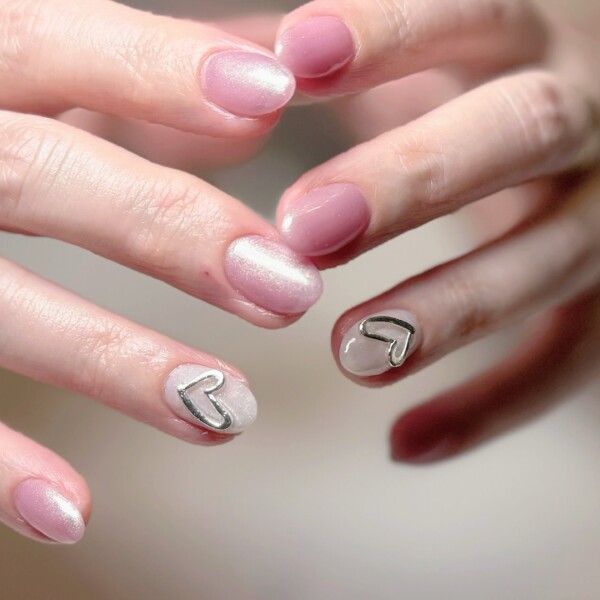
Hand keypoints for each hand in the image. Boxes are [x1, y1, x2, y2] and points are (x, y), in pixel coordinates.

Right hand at [0, 1, 321, 543]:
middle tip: (288, 289)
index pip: (62, 45)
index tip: (271, 90)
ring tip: (225, 411)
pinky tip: (72, 509)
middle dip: (173, 232)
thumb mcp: (15, 74)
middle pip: (41, 176)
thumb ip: (122, 84)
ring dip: (119, 365)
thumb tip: (249, 112)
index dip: (162, 67)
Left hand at [274, 0, 599, 461]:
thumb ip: (353, 44)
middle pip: (516, 135)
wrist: (598, 124)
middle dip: (410, 183)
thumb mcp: (439, 39)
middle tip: (306, 231)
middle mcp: (591, 121)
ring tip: (351, 354)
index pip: (467, 14)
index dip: (384, 34)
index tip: (293, 62)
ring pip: (541, 266)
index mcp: (537, 33)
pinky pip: (562, 363)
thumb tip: (227, 59)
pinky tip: (403, 443)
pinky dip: (487, 408)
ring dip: (443, 314)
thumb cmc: (490, 77)